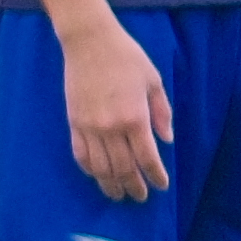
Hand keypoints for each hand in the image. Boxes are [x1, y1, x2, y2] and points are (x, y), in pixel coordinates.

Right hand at [57, 14, 174, 199]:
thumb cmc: (127, 58)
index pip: (147, 158)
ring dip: (110, 184)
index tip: (161, 186)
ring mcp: (89, 127)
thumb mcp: (154, 81)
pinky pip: (80, 154)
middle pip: (123, 168)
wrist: (90, 42)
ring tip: (118, 195)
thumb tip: (167, 140)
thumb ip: (162, 112)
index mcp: (135, 117)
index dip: (155, 176)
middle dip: (134, 186)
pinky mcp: (74, 122)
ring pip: (100, 167)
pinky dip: (89, 169)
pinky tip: (97, 175)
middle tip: (140, 197)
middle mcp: (111, 127)